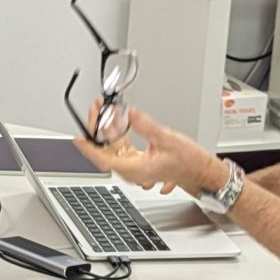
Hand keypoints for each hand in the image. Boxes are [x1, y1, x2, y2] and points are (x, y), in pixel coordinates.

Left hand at [72, 103, 222, 198]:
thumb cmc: (189, 162)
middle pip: (105, 150)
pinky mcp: (138, 160)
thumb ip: (147, 126)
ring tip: (104, 109)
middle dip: (97, 129)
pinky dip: (117, 133)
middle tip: (95, 109)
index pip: (104, 160)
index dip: (89, 148)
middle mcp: (132, 170)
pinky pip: (121, 147)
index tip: (78, 137)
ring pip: (112, 147)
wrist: (201, 171)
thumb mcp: (168, 139)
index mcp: (136, 169)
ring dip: (107, 129)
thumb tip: (131, 114)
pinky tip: (117, 119)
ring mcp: (134, 166)